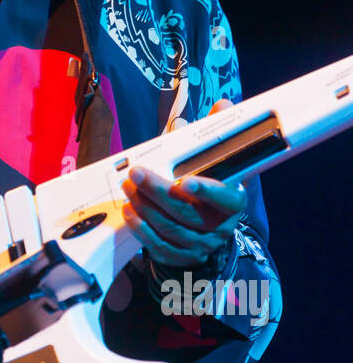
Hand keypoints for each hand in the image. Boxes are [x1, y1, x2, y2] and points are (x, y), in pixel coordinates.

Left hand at [121, 100, 247, 269]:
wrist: (210, 227)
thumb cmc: (211, 186)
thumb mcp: (217, 162)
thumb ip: (217, 136)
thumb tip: (223, 105)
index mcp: (234, 202)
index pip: (224, 198)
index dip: (207, 190)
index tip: (186, 180)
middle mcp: (221, 228)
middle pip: (187, 212)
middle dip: (158, 192)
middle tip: (136, 173)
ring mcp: (202, 246)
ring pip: (170, 229)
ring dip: (145, 207)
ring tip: (128, 187)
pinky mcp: (182, 257)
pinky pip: (159, 246)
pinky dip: (141, 229)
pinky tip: (129, 212)